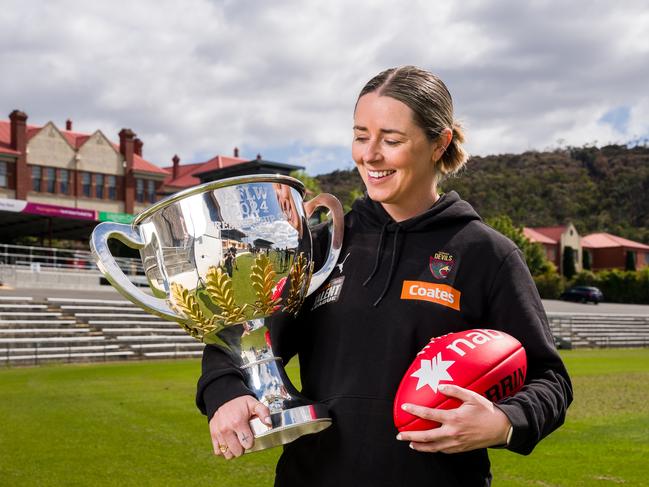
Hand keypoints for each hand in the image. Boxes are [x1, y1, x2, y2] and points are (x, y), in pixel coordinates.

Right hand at [209, 396, 270, 459]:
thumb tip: (269, 423)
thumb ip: (264, 412)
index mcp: (238, 422)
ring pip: (227, 454)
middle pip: (237, 451)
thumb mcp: (254, 404)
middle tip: (244, 440)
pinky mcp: (213, 434)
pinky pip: (218, 451)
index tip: (251, 437)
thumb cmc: (241, 403)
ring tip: (237, 443)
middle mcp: (226, 429)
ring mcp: (218, 432)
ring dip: (233, 451)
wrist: (223, 398)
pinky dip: (224, 451)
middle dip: (243, 449)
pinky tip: (229, 444)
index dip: (251, 442)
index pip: (247, 444)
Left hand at [396, 384, 510, 453]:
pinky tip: (428, 446)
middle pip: (426, 436)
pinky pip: (443, 451)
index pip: (429, 415)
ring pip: (433, 447)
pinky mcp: (460, 449)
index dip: (415, 411)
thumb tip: (440, 386)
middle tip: (399, 435)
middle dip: (410, 436)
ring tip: (410, 443)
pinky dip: (433, 449)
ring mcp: (456, 443)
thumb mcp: (471, 396)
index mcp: (454, 418)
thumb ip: (454, 390)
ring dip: (419, 446)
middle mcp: (453, 433)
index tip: (404, 408)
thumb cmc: (486, 410)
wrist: (501, 428)